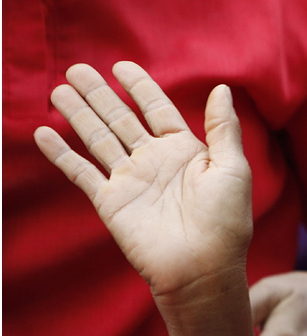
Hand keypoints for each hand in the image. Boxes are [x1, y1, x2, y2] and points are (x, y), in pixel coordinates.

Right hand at [34, 62, 251, 301]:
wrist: (202, 269)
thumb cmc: (226, 222)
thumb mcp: (233, 169)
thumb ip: (223, 129)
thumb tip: (222, 89)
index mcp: (185, 151)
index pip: (157, 110)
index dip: (140, 88)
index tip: (121, 66)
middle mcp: (154, 162)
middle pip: (121, 118)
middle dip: (100, 94)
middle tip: (77, 68)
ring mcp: (130, 181)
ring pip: (98, 138)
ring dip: (78, 114)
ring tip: (59, 90)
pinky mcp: (110, 202)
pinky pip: (80, 172)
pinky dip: (61, 153)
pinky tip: (44, 132)